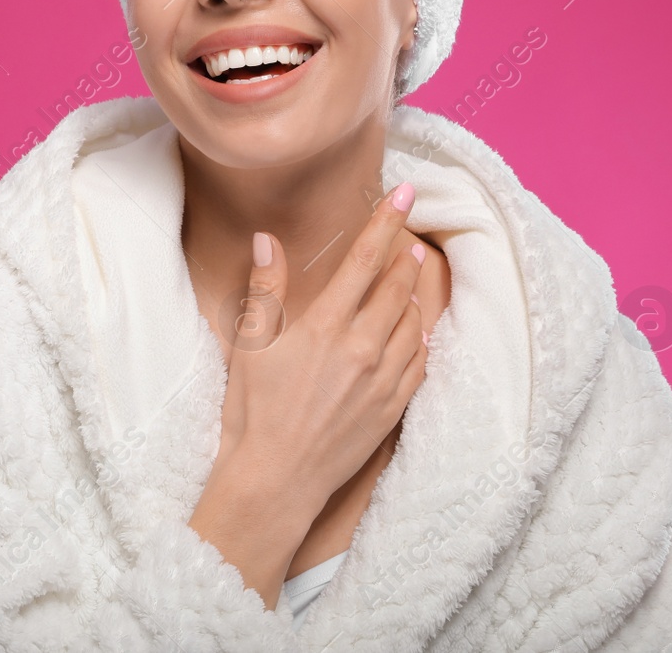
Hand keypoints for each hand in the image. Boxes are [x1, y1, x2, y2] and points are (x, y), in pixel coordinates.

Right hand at [188, 182, 427, 605]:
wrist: (276, 478)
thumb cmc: (253, 411)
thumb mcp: (250, 344)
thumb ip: (265, 289)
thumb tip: (267, 240)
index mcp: (325, 326)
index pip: (364, 260)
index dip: (385, 222)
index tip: (405, 193)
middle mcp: (362, 349)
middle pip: (396, 287)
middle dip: (404, 256)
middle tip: (409, 237)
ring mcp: (383, 380)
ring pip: (414, 323)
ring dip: (414, 296)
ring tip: (410, 281)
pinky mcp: (394, 408)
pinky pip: (420, 361)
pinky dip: (421, 337)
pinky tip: (415, 330)